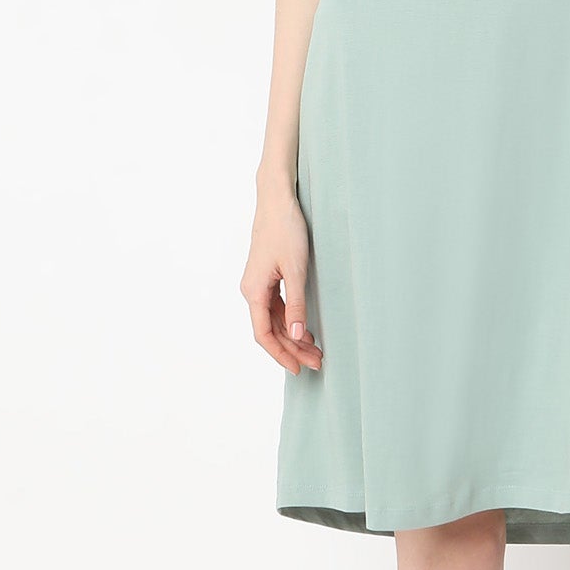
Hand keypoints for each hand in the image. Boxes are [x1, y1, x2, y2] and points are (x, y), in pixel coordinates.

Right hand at [241, 188, 325, 374]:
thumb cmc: (285, 229)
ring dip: (293, 336)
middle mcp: (252, 290)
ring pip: (274, 320)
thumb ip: (296, 304)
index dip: (281, 355)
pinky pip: (276, 308)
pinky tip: (306, 329)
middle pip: (270, 330)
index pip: (264, 334)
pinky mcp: (267, 277)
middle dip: (292, 349)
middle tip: (317, 363)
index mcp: (254, 291)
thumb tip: (296, 334)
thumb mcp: (296, 269)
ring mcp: (258, 284)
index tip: (298, 369)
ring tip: (315, 350)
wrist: (277, 200)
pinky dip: (291, 321)